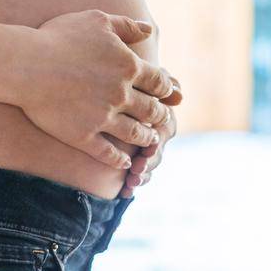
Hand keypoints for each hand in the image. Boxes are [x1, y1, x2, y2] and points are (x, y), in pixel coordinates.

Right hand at [13, 9, 178, 170]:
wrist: (26, 64)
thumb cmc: (59, 37)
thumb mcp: (97, 20)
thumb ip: (126, 25)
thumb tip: (148, 30)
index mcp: (128, 66)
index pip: (159, 82)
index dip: (165, 89)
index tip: (163, 93)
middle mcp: (122, 95)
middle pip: (152, 110)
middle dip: (160, 115)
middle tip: (162, 118)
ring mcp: (104, 118)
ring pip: (136, 134)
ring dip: (146, 138)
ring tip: (149, 140)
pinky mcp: (84, 136)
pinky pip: (109, 153)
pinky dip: (120, 160)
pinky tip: (124, 163)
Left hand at [119, 79, 180, 197]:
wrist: (92, 92)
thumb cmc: (117, 81)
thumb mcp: (132, 78)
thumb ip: (156, 85)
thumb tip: (179, 95)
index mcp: (157, 113)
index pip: (164, 129)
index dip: (158, 140)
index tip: (149, 148)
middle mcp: (153, 132)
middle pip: (157, 151)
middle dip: (149, 163)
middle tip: (137, 169)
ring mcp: (143, 148)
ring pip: (148, 166)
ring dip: (142, 176)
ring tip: (131, 182)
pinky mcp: (131, 158)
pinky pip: (136, 175)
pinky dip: (132, 185)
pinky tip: (125, 192)